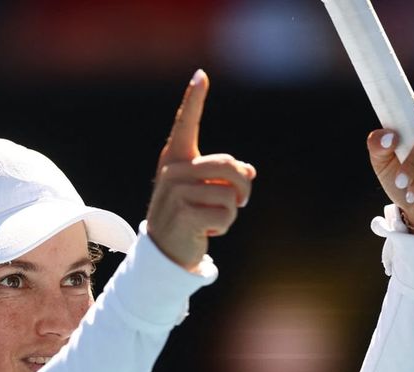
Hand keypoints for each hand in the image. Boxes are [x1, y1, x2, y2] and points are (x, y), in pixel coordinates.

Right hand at [145, 69, 255, 269]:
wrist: (164, 253)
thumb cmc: (188, 218)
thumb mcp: (205, 193)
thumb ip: (225, 178)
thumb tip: (249, 172)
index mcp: (176, 160)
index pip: (185, 125)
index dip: (194, 100)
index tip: (201, 75)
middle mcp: (174, 171)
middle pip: (229, 165)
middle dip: (243, 186)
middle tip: (243, 201)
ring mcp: (177, 192)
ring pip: (230, 195)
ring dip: (231, 212)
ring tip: (213, 220)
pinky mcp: (185, 214)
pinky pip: (225, 214)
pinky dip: (224, 226)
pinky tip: (206, 232)